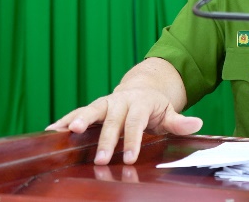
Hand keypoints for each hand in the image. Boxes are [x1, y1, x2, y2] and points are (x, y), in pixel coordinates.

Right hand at [45, 87, 202, 164]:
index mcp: (141, 103)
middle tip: (102, 159)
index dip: (133, 140)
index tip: (130, 158)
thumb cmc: (156, 107)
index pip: (136, 122)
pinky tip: (51, 132)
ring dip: (80, 121)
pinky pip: (76, 113)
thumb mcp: (169, 113)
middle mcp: (121, 100)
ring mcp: (105, 103)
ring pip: (92, 110)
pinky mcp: (93, 108)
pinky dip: (64, 121)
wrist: (142, 89)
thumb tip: (197, 123)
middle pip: (113, 120)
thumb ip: (179, 121)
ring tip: (69, 132)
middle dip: (107, 139)